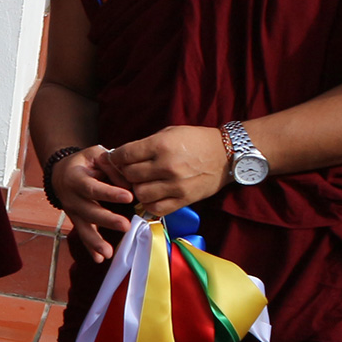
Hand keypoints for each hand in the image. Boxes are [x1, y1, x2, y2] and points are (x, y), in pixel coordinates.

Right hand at [48, 147, 136, 262]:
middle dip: (107, 220)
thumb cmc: (84, 163)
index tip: (129, 196)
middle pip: (89, 211)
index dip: (109, 192)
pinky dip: (91, 248)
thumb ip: (111, 166)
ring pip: (84, 228)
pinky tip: (100, 259)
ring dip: (95, 241)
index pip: (92, 187)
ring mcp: (73, 212)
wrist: (60, 173)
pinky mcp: (77, 221)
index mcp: (75, 178)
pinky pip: (83, 236)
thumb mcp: (95, 154)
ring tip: (108, 253)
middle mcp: (72, 197)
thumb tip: (129, 183)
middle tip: (126, 225)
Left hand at [110, 125, 228, 219]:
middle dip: (125, 173)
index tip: (116, 159)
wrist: (226, 154)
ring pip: (139, 194)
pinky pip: (156, 208)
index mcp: (161, 145)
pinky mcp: (184, 199)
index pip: (125, 155)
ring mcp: (176, 185)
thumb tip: (119, 156)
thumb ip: (144, 145)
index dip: (115, 158)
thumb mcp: (168, 133)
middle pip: (130, 175)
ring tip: (143, 182)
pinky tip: (153, 195)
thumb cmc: (195, 140)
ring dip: (137, 189)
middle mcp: (167, 166)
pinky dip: (149, 204)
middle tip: (130, 171)